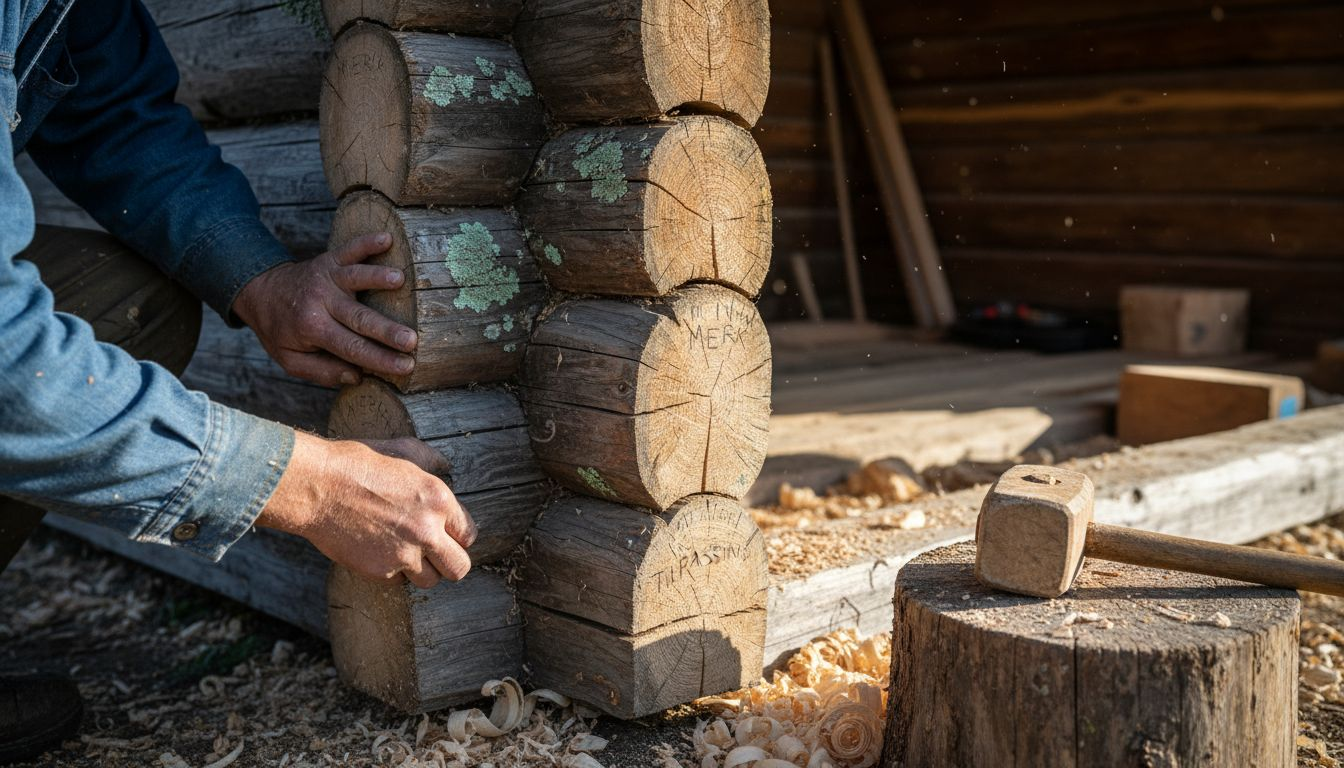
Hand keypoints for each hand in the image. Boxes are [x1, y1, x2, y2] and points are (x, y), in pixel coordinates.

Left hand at [233, 234, 418, 386]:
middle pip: (359, 317)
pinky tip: (386, 239)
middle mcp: (320, 302)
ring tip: (400, 280)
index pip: (351, 348)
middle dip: (387, 330)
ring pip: (355, 278)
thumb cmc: (281, 330)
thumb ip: (322, 372)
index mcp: (312, 329)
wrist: (260, 292)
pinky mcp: (330, 260)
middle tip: (412, 340)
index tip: (406, 366)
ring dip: (377, 277)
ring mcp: (326, 278)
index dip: (380, 358)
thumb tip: (358, 376)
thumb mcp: (290, 360)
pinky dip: (367, 242)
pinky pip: (349, 249)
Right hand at [255, 432, 476, 587]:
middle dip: (449, 562)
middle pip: (459, 568)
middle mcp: (427, 531)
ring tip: (406, 553)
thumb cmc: (357, 464)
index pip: (468, 534)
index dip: (457, 536)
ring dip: (421, 570)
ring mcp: (404, 555)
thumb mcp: (402, 450)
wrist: (317, 486)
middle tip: (435, 554)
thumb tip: (446, 466)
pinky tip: (379, 551)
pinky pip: (399, 582)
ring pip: (430, 581)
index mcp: (439, 500)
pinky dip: (392, 572)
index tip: (445, 534)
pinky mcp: (380, 571)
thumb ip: (431, 460)